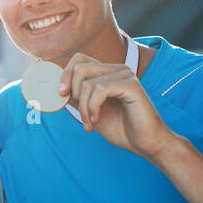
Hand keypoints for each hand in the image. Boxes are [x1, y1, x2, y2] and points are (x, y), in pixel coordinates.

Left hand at [58, 52, 173, 157]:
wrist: (145, 142)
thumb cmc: (121, 128)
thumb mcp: (90, 111)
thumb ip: (76, 98)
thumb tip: (57, 89)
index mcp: (107, 73)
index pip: (79, 59)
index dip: (65, 74)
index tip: (61, 95)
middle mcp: (117, 70)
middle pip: (80, 67)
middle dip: (73, 94)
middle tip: (81, 115)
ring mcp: (125, 75)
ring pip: (88, 82)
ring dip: (83, 108)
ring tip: (89, 123)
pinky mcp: (131, 85)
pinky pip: (100, 89)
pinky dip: (92, 107)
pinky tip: (96, 120)